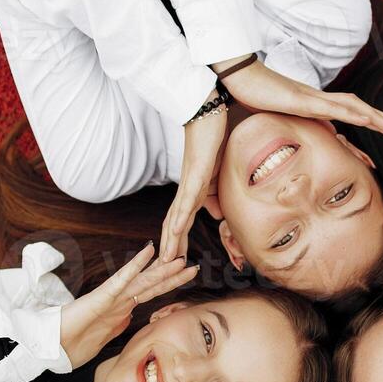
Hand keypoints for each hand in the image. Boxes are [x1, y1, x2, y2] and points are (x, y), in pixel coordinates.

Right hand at [60, 243, 198, 367]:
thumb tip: (130, 319)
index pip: (148, 294)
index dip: (167, 284)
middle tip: (194, 265)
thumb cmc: (72, 343)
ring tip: (181, 257)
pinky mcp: (100, 298)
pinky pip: (121, 280)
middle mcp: (118, 301)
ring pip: (142, 281)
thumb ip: (117, 325)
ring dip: (163, 269)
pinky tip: (148, 252)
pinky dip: (135, 266)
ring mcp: (110, 298)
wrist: (50, 348)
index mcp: (120, 310)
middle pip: (151, 286)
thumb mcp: (103, 337)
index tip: (184, 276)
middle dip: (173, 276)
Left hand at [160, 96, 229, 262]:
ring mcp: (190, 182)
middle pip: (174, 224)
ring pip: (177, 216)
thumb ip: (215, 194)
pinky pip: (188, 199)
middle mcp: (187, 189)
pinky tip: (175, 230)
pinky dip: (181, 216)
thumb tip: (215, 214)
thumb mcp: (218, 173)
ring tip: (167, 260)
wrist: (208, 111)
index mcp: (192, 190)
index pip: (182, 221)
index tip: (175, 261)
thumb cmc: (214, 138)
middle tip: (164, 271)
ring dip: (172, 239)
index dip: (178, 242)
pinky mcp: (196, 174)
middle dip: (170, 248)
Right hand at [219, 58, 382, 136]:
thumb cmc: (254, 96)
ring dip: (378, 118)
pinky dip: (352, 113)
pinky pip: (332, 108)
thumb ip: (296, 125)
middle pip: (361, 108)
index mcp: (316, 104)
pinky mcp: (302, 100)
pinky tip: (368, 119)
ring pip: (354, 108)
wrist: (237, 77)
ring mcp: (313, 98)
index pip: (352, 112)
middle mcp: (320, 98)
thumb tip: (307, 139)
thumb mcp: (279, 117)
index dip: (374, 120)